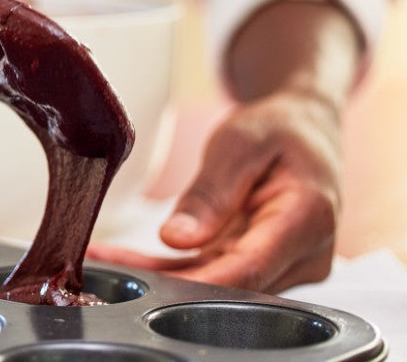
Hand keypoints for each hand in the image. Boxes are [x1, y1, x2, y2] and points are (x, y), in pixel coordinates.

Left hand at [87, 88, 341, 292]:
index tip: (146, 281)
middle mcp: (304, 255)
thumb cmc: (279, 128)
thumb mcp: (239, 144)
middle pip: (228, 283)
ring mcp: (284, 266)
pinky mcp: (261, 265)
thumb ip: (210, 194)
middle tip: (106, 264)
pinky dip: (170, 268)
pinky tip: (127, 261)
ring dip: (159, 276)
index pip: (249, 268)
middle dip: (164, 281)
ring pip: (215, 284)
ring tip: (104, 259)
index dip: (195, 280)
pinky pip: (212, 273)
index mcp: (308, 219)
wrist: (304, 128)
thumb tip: (176, 240)